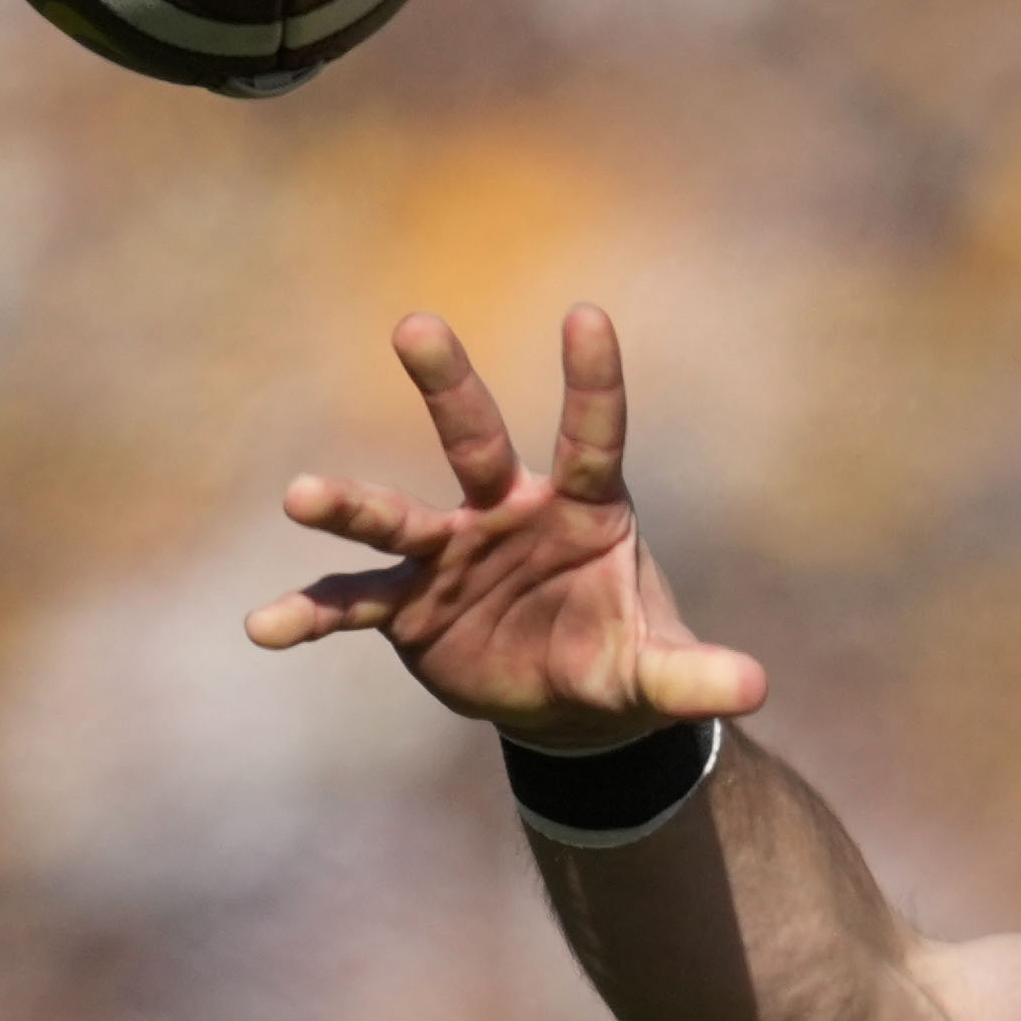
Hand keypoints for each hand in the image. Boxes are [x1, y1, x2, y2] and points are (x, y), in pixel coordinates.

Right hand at [245, 306, 768, 750]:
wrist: (570, 706)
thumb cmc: (622, 657)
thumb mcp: (661, 672)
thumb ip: (697, 677)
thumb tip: (754, 686)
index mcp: (584, 510)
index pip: (593, 437)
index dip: (593, 382)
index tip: (588, 315)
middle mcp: (507, 514)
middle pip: (475, 439)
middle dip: (448, 385)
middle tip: (417, 324)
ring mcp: (450, 554)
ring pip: (395, 515)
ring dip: (349, 503)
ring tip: (300, 496)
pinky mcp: (410, 604)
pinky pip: (353, 604)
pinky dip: (311, 613)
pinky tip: (266, 627)